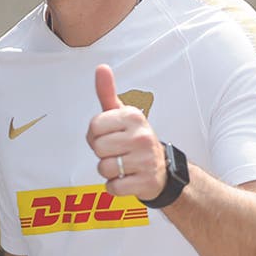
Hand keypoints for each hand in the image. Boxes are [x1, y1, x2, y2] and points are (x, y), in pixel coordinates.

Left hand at [87, 64, 165, 200]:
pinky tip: (127, 178)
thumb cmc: (134, 139)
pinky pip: (113, 187)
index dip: (96, 134)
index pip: (94, 126)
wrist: (161, 169)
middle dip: (103, 153)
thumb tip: (101, 67)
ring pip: (104, 168)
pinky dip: (115, 186)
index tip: (111, 135)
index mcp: (133, 116)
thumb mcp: (122, 114)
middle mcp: (142, 136)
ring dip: (109, 171)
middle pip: (98, 148)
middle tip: (118, 152)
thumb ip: (108, 93)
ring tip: (124, 165)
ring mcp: (146, 160)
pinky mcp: (146, 182)